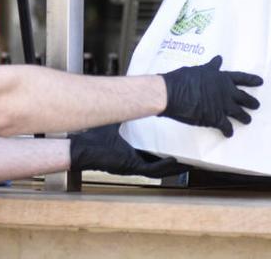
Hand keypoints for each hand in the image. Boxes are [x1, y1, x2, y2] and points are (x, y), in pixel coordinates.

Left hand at [68, 124, 190, 176]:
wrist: (79, 149)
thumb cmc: (92, 138)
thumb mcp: (113, 125)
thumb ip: (123, 116)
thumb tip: (130, 100)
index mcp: (130, 154)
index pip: (153, 155)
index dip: (167, 155)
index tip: (180, 149)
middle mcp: (133, 162)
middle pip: (160, 165)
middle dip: (175, 163)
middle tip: (191, 158)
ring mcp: (132, 166)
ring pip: (159, 170)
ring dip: (174, 167)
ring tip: (188, 163)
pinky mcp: (129, 166)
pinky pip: (152, 170)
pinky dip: (164, 167)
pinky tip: (175, 162)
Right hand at [160, 56, 261, 136]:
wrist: (174, 93)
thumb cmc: (183, 78)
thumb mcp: (199, 69)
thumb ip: (211, 67)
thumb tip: (218, 60)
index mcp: (221, 78)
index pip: (240, 77)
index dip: (251, 79)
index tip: (260, 81)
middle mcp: (226, 91)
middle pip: (243, 97)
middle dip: (251, 102)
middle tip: (257, 105)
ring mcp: (223, 105)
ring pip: (239, 113)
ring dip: (244, 117)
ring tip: (248, 120)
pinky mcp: (216, 118)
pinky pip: (226, 126)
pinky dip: (228, 131)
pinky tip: (229, 134)